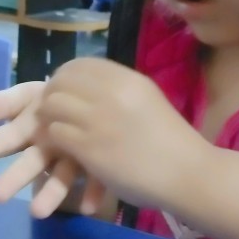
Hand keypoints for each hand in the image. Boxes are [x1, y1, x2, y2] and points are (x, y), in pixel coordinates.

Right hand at [0, 81, 105, 216]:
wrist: (95, 103)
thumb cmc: (58, 97)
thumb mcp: (31, 94)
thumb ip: (5, 102)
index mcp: (32, 121)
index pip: (8, 132)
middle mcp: (49, 142)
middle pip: (30, 161)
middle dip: (13, 178)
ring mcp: (72, 156)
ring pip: (60, 176)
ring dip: (51, 194)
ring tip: (38, 212)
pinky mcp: (96, 165)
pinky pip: (96, 179)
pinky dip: (92, 191)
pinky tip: (89, 207)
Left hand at [37, 56, 201, 209]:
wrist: (190, 175)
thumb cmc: (172, 144)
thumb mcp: (148, 102)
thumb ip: (121, 92)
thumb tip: (92, 88)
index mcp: (128, 79)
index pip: (81, 64)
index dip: (65, 76)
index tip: (65, 92)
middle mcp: (112, 93)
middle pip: (62, 81)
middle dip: (51, 95)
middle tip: (52, 113)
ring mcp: (99, 120)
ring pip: (53, 105)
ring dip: (48, 118)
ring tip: (53, 131)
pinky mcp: (90, 148)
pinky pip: (56, 133)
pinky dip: (51, 139)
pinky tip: (59, 149)